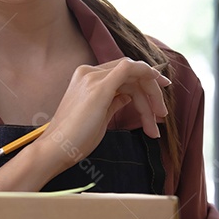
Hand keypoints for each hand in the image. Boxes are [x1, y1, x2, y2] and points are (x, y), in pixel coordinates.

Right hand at [35, 58, 170, 175]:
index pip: (122, 73)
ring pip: (134, 74)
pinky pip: (130, 69)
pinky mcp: (99, 87)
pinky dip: (147, 75)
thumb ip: (113, 102)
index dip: (144, 79)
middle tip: (162, 114)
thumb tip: (127, 96)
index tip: (159, 93)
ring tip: (155, 125)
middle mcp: (88, 73)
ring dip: (151, 97)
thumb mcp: (98, 116)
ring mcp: (92, 78)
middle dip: (152, 90)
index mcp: (85, 78)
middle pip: (130, 72)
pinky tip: (158, 91)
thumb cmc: (75, 139)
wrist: (55, 149)